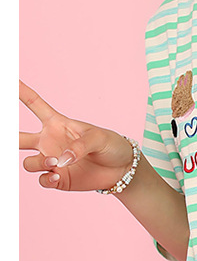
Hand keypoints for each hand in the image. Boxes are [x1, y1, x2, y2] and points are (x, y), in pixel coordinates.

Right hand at [19, 80, 134, 192]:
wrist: (122, 169)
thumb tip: (61, 160)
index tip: (9, 80)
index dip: (20, 92)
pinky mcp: (58, 179)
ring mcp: (52, 162)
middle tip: (8, 139)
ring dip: (38, 163)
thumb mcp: (99, 138)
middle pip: (19, 139)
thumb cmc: (111, 145)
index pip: (34, 104)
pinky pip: (41, 180)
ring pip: (28, 163)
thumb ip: (79, 146)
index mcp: (57, 123)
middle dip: (9, 139)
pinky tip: (57, 176)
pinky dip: (46, 179)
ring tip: (55, 163)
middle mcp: (49, 142)